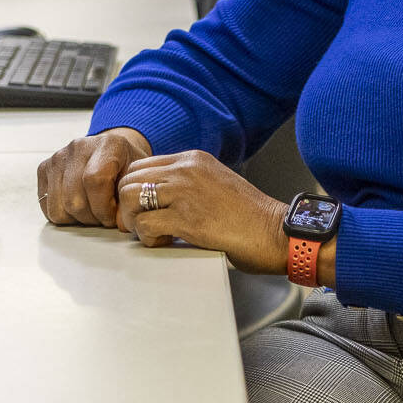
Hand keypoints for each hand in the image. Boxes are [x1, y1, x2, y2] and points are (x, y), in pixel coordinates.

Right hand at [38, 127, 151, 225]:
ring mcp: (58, 157)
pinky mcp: (44, 168)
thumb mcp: (137, 178)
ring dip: (76, 219)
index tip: (112, 217)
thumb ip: (131, 198)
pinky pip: (46, 205)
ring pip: (58, 207)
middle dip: (91, 218)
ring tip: (91, 212)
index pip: (95, 180)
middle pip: (74, 199)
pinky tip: (78, 208)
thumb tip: (119, 222)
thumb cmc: (126, 166)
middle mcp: (78, 147)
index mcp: (107, 145)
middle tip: (103, 217)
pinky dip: (63, 215)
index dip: (103, 208)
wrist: (110, 151)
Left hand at [115, 151, 288, 273]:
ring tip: (153, 234)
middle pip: (129, 179)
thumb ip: (189, 182)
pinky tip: (164, 242)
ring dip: (134, 221)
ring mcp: (185, 192)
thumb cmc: (250, 216)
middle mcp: (186, 170)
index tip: (140, 209)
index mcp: (193, 159)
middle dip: (128, 206)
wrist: (275, 231)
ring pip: (129, 198)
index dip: (133, 190)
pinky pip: (144, 224)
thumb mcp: (216, 183)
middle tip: (142, 224)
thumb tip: (159, 196)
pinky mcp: (187, 218)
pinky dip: (147, 238)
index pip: (141, 165)